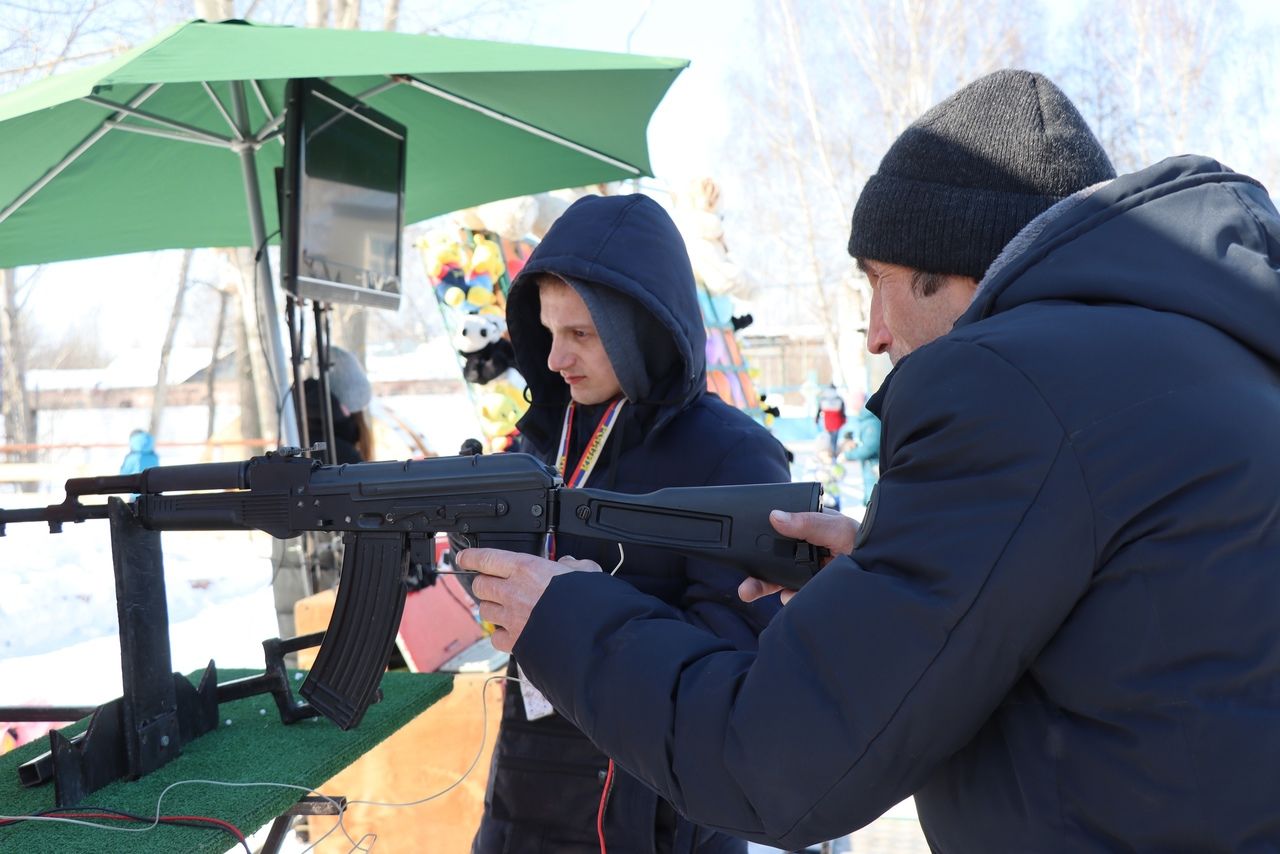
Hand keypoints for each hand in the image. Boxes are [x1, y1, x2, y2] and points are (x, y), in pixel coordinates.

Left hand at [456, 549, 600, 651]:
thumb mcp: (586, 570)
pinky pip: (496, 637)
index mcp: (526, 568)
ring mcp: (510, 618)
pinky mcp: (515, 641)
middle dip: (485, 584)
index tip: (464, 557)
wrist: (591, 636)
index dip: (470, 557)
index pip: (485, 558)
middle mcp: (512, 591)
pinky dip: (501, 635)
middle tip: (496, 585)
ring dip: (492, 608)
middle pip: (480, 585)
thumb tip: (567, 563)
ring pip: (484, 610)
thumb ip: (573, 564)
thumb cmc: (589, 602)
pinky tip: (513, 631)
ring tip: (507, 609)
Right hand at [738, 508, 859, 605]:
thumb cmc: (865, 543)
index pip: (778, 533)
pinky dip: (791, 600)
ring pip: (778, 582)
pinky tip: (794, 598)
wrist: (885, 575)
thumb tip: (775, 516)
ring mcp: (810, 574)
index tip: (743, 547)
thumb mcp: (837, 528)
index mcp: (809, 530)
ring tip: (749, 592)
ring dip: (763, 588)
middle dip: (755, 575)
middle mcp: (806, 553)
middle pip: (773, 562)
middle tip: (743, 586)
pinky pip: (794, 599)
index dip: (760, 540)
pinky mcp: (814, 592)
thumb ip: (808, 523)